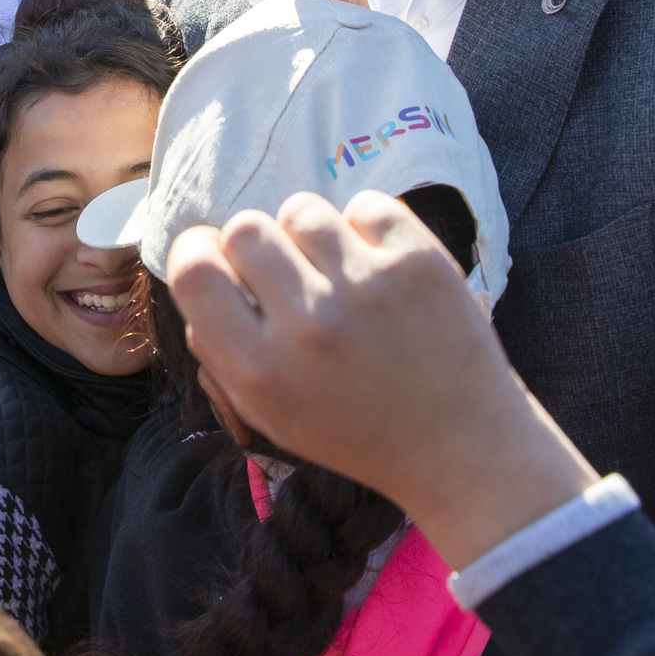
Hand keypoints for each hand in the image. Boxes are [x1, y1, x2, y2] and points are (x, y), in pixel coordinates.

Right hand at [165, 189, 597, 570]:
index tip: (221, 260)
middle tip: (289, 276)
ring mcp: (366, 288)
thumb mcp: (268, 414)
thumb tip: (200, 269)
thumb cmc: (357, 430)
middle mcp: (309, 326)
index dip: (200, 253)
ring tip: (338, 272)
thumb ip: (221, 349)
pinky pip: (363, 205)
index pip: (192, 268)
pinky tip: (380, 270)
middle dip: (259, 246)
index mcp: (261, 371)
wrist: (461, 449)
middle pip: (244, 227)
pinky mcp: (419, 262)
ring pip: (301, 209)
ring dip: (312, 235)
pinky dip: (367, 231)